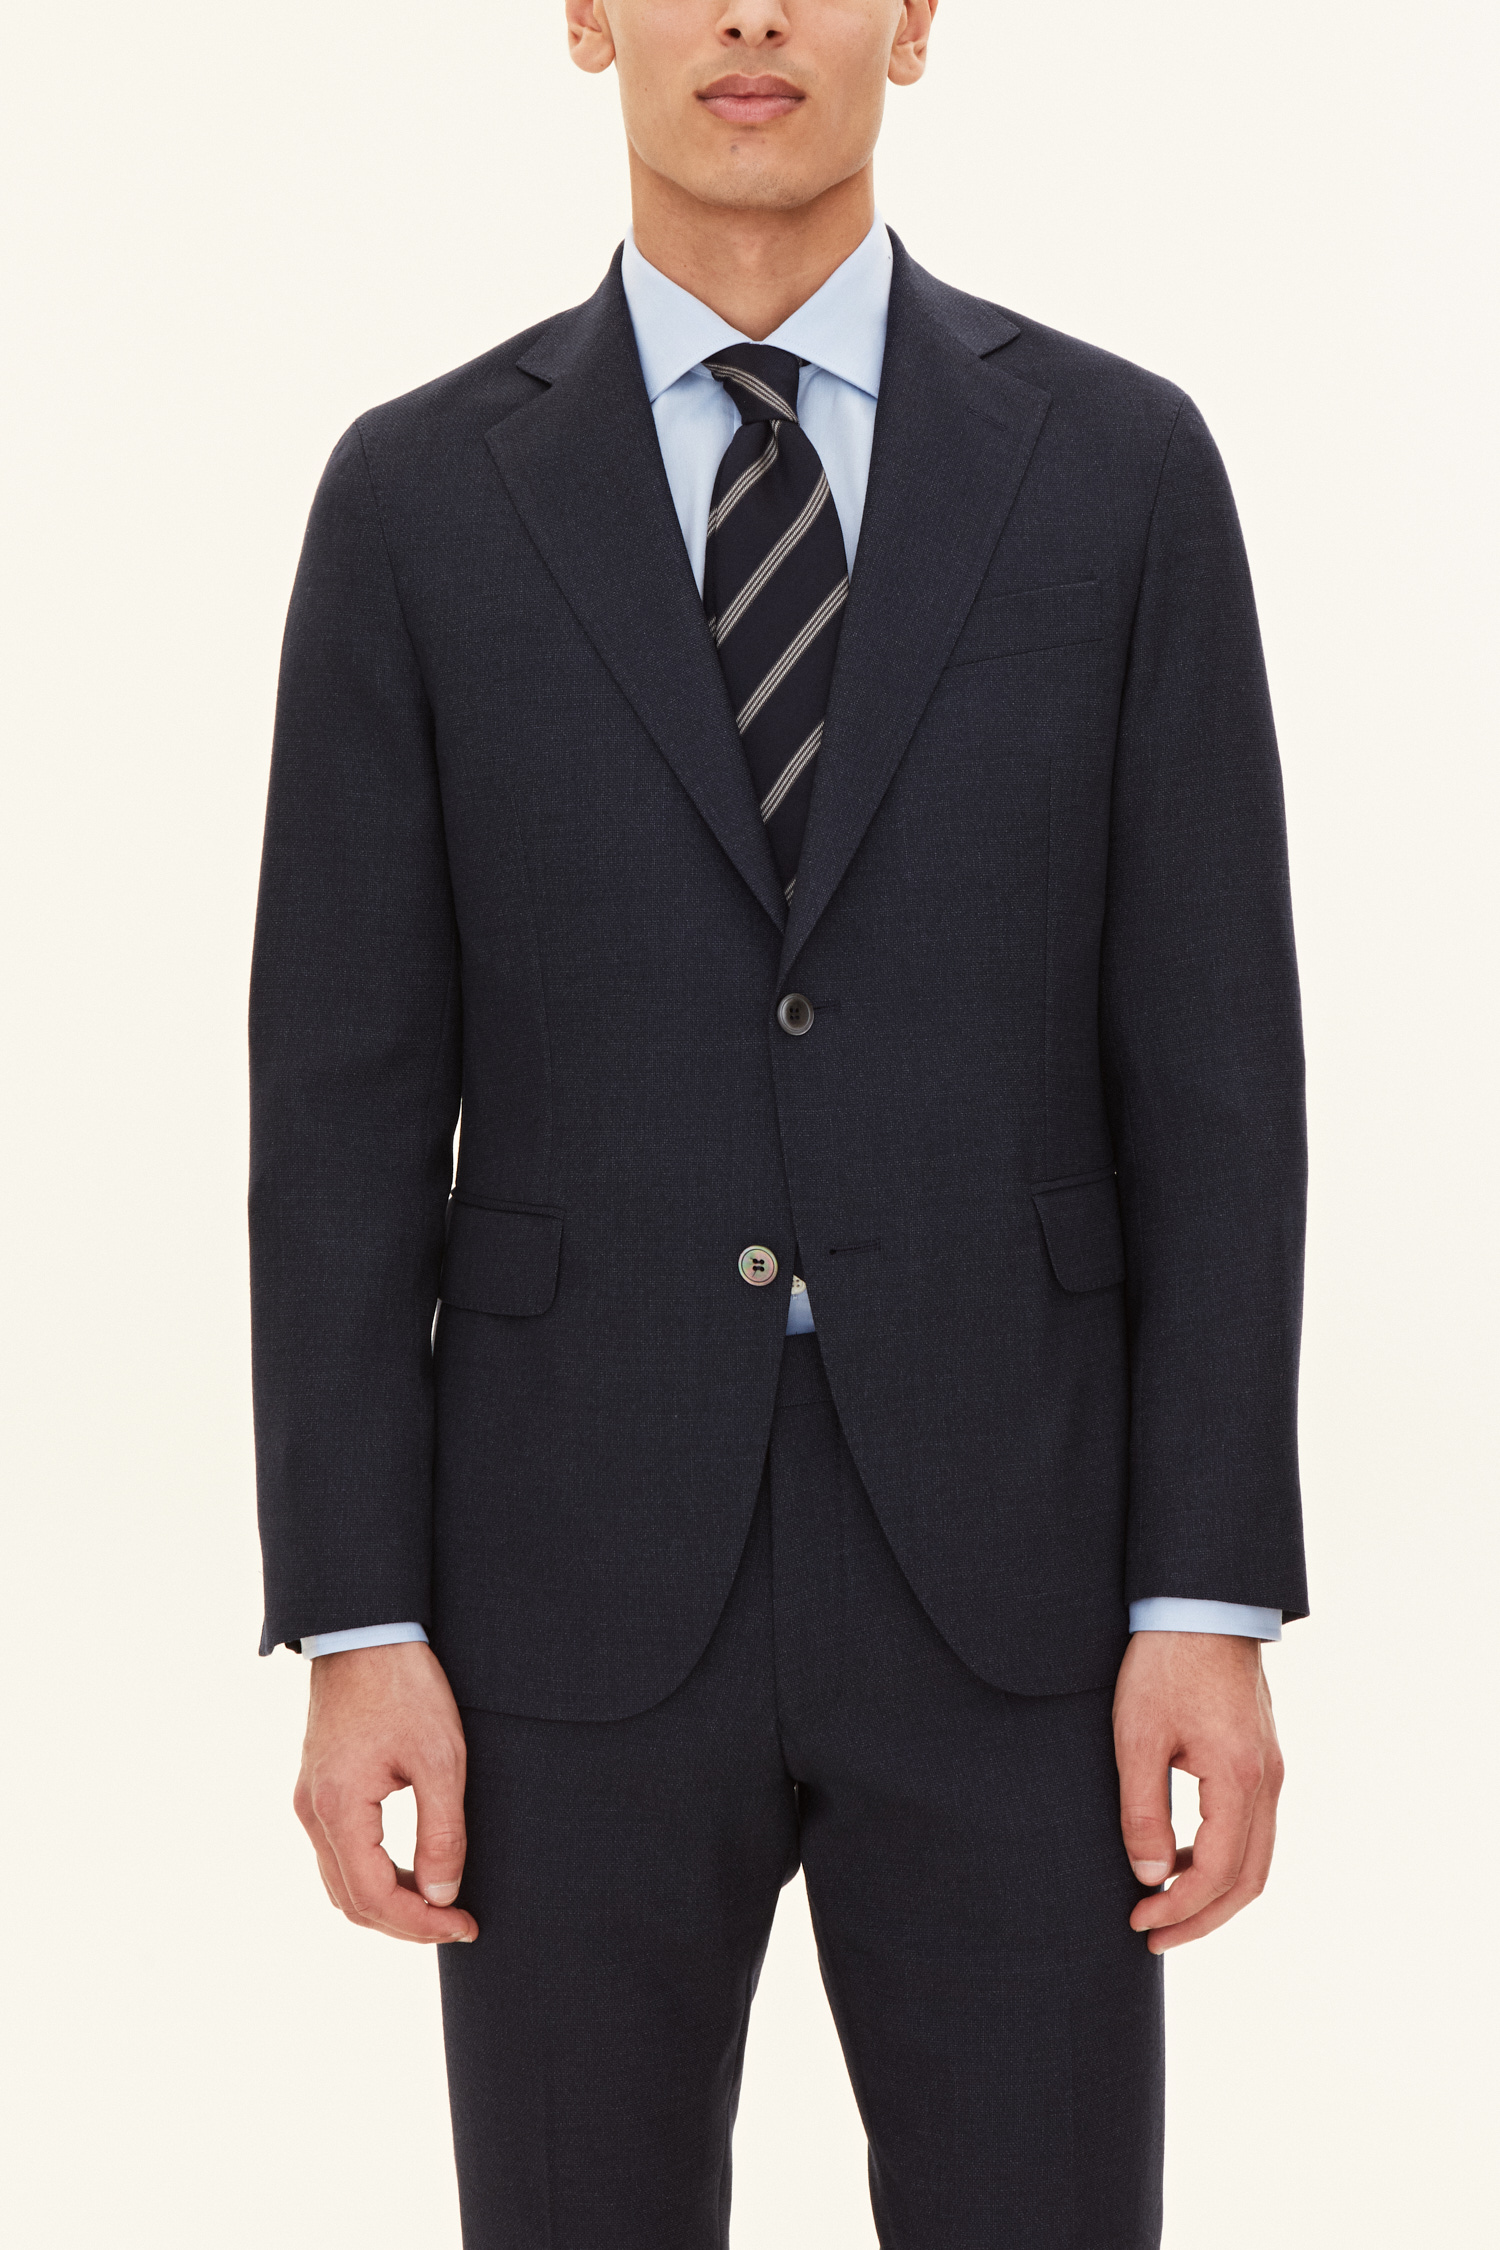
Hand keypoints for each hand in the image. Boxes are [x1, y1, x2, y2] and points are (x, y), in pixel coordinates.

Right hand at [293, 1641, 477, 1943]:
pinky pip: (338, 1853)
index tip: (465, 1924)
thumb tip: (442, 1896)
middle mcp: (311, 1812)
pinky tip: (411, 1869)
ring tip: (440, 1901)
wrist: (365, 1631)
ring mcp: (308, 1800)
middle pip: (351, 1901)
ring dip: (388, 1902)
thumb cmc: (405, 1686)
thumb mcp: (439, 1758)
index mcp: (338, 1808)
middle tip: (458, 1921)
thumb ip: (441, 1832)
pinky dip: (372, 1875)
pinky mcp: (317, 1788)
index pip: (374, 1898)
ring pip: (340, 1882)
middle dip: (405, 1923)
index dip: (421, 1924)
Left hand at [1113, 1630, 1283, 1953]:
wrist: (1201, 1602)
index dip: (1180, 1910)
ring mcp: (1270, 1769)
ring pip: (1255, 1857)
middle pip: (1248, 1879)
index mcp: (1239, 1780)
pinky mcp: (1261, 1756)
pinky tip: (1180, 1854)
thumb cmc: (1164, 1663)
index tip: (1138, 1922)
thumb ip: (1143, 1812)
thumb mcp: (1137, 1737)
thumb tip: (1151, 1878)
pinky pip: (1252, 1827)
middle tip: (1151, 1935)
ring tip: (1162, 1903)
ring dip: (1213, 1890)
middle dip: (1201, 1917)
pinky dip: (1220, 1855)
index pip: (1218, 1875)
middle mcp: (1268, 1782)